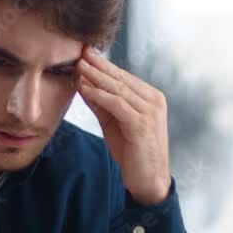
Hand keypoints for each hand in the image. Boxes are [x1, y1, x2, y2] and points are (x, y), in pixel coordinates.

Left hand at [76, 46, 170, 205]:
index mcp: (150, 98)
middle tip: (80, 51)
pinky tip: (85, 88)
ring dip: (96, 76)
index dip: (103, 65)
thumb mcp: (113, 123)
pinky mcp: (142, 125)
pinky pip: (117, 105)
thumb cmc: (132, 153)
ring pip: (118, 89)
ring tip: (79, 65)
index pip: (123, 77)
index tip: (85, 53)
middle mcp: (153, 101)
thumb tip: (83, 84)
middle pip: (120, 78)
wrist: (149, 181)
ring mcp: (150, 112)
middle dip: (98, 64)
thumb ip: (101, 104)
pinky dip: (100, 95)